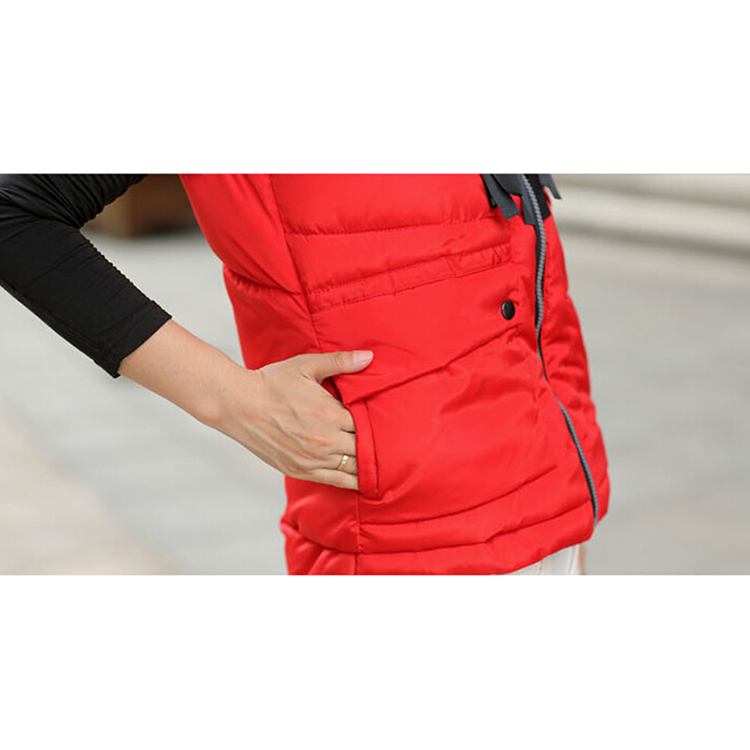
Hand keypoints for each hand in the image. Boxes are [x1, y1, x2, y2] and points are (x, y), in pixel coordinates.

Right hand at [214, 349, 373, 490]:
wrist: (238, 405)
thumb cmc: (273, 382)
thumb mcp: (306, 366)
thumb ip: (340, 362)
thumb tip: (369, 357)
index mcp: (330, 413)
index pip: (368, 423)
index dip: (379, 422)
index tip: (387, 419)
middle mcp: (325, 440)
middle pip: (365, 447)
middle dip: (377, 443)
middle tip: (391, 440)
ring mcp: (313, 459)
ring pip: (355, 467)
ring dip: (369, 463)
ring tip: (384, 461)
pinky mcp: (301, 471)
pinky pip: (338, 481)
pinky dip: (354, 480)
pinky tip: (365, 479)